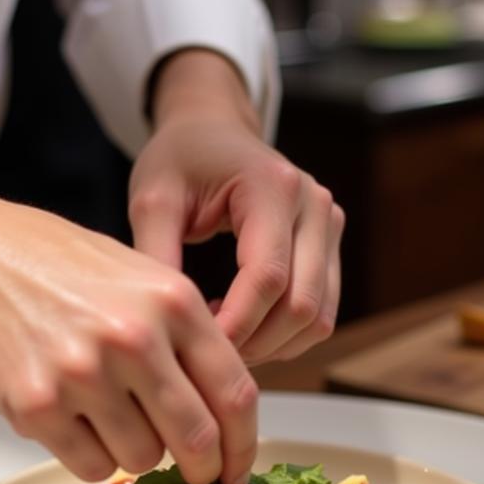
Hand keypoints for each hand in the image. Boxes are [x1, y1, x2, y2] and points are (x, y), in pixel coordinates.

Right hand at [0, 163, 257, 483]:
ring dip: (135, 451)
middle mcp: (135, 338)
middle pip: (197, 439)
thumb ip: (185, 337)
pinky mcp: (37, 406)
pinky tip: (72, 418)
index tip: (238, 470)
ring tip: (106, 412)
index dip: (245, 446)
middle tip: (195, 473)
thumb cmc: (56, 264)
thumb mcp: (139, 277)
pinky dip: (90, 455)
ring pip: (142, 458)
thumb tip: (220, 415)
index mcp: (172, 301)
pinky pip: (91, 466)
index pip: (235, 394)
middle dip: (202, 468)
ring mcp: (84, 374)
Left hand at [129, 50, 343, 364]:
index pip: (267, 277)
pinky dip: (284, 334)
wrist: (210, 130)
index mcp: (273, 186)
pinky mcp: (329, 245)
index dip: (235, 324)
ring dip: (271, 345)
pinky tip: (241, 324)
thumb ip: (156, 254)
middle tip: (203, 352)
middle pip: (300, 306)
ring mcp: (330, 225)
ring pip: (317, 317)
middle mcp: (315, 205)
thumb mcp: (153, 199)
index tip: (195, 346)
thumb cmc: (179, 159)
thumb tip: (163, 321)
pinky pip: (320, 311)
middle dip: (253, 343)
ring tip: (220, 339)